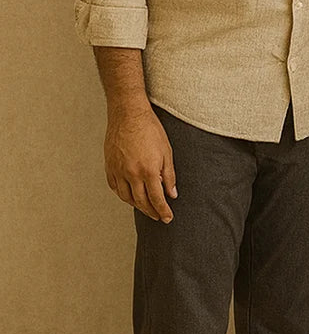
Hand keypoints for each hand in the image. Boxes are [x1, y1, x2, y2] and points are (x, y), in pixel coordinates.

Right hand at [104, 101, 176, 222]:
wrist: (128, 115)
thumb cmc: (150, 130)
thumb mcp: (167, 152)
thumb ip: (169, 175)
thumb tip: (172, 194)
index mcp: (148, 170)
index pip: (157, 198)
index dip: (163, 211)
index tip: (167, 218)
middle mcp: (131, 174)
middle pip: (141, 201)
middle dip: (151, 211)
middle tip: (159, 216)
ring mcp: (118, 171)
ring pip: (126, 197)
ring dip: (137, 205)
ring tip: (146, 208)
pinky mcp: (109, 167)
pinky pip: (115, 187)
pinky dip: (123, 194)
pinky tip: (130, 195)